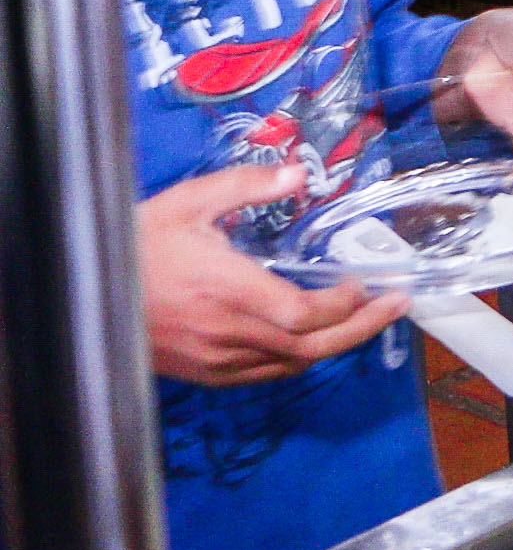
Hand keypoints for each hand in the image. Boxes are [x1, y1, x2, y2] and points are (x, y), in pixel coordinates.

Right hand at [137, 167, 408, 386]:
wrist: (77, 293)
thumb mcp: (187, 202)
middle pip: (312, 345)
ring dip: (331, 344)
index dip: (345, 304)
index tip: (365, 282)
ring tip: (362, 318)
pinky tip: (310, 337)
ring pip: (291, 363)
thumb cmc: (134, 245)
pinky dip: (295, 358)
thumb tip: (297, 174)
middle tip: (397, 306)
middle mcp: (226, 332)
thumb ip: (246, 187)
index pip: (305, 313)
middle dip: (362, 327)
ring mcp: (214, 358)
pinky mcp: (203, 373)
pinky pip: (264, 374)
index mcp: (227, 290)